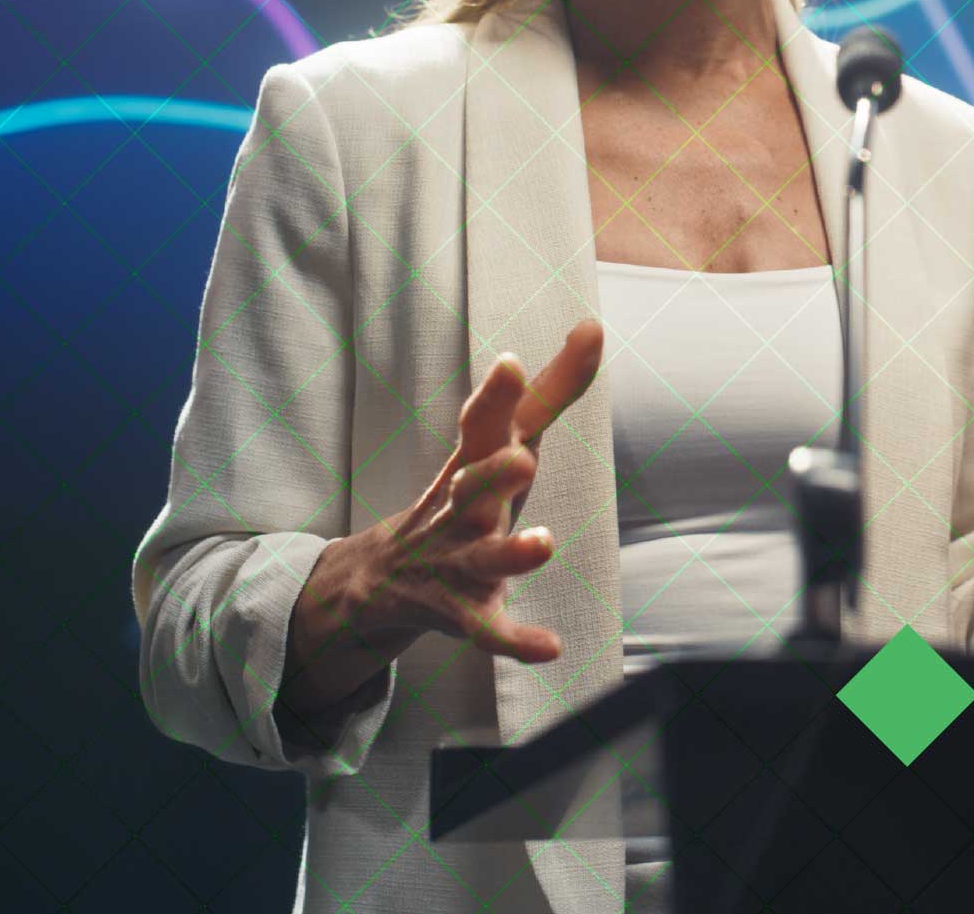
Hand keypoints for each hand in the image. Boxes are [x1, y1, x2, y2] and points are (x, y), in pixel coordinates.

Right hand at [289, 321, 603, 696]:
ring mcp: (457, 560)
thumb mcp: (500, 441)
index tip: (511, 364)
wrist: (382, 576)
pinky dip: (515, 639)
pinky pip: (487, 629)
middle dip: (493, 474)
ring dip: (510, 552)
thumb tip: (591, 325)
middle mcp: (460, 508)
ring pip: (481, 558)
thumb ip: (550, 390)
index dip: (496, 396)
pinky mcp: (461, 610)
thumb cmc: (466, 493)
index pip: (482, 423)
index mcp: (472, 462)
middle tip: (523, 459)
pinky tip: (549, 647)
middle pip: (472, 487)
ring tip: (543, 545)